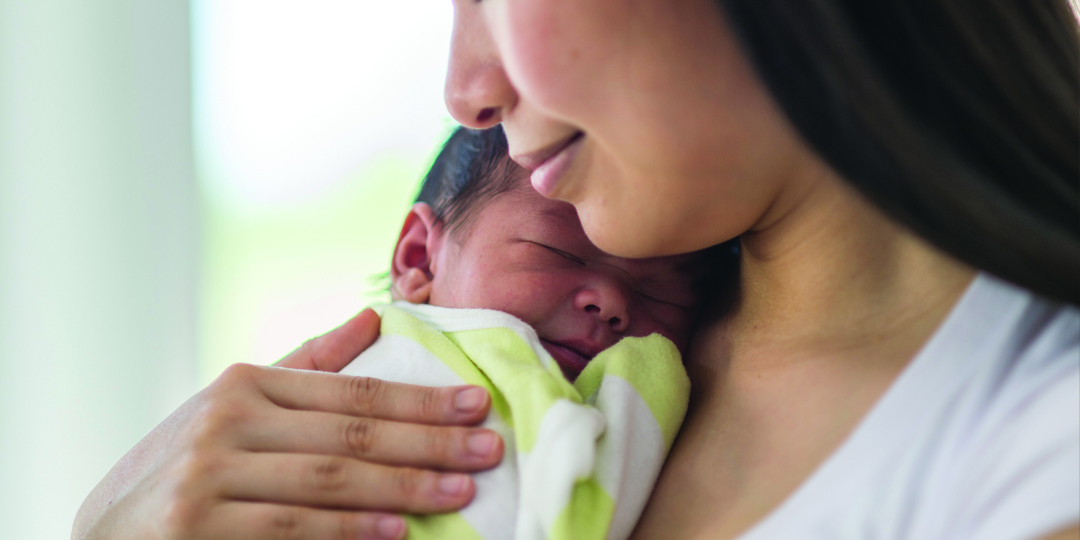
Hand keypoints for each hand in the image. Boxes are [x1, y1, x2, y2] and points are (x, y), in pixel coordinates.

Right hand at [72, 309, 503, 539]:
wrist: (108, 530)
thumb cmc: (188, 461)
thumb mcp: (237, 404)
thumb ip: (308, 365)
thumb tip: (373, 319)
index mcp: (246, 383)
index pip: (352, 391)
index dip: (419, 400)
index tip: (477, 404)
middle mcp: (227, 423)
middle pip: (350, 437)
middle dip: (427, 445)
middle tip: (487, 451)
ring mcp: (209, 479)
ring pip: (327, 484)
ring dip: (400, 490)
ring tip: (458, 493)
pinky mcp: (196, 531)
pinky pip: (291, 532)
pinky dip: (347, 534)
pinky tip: (394, 534)